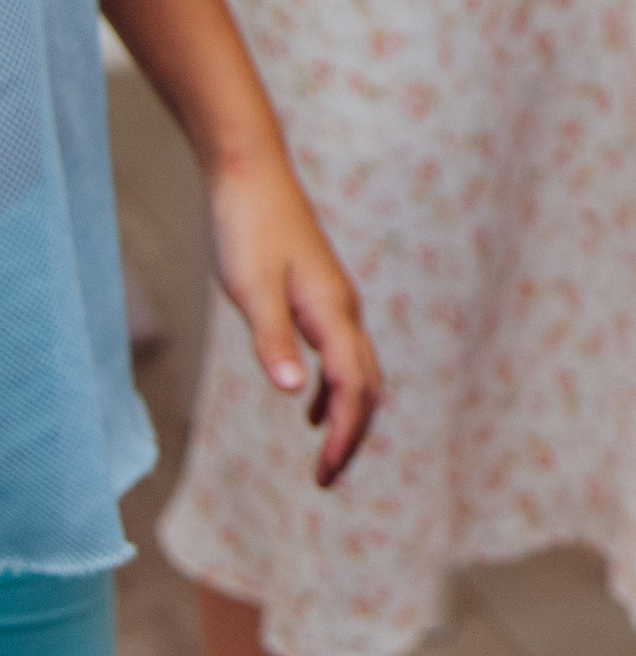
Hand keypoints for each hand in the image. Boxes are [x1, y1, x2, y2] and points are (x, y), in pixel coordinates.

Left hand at [204, 150, 380, 486]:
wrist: (251, 174)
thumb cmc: (247, 229)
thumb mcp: (251, 290)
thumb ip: (273, 341)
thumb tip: (297, 395)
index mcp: (333, 312)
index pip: (355, 388)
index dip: (345, 436)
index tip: (324, 476)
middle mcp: (345, 310)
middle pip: (368, 385)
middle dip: (354, 435)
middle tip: (327, 480)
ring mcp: (337, 303)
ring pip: (360, 371)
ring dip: (349, 414)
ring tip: (327, 456)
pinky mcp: (321, 297)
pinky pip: (344, 354)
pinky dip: (337, 389)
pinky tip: (312, 407)